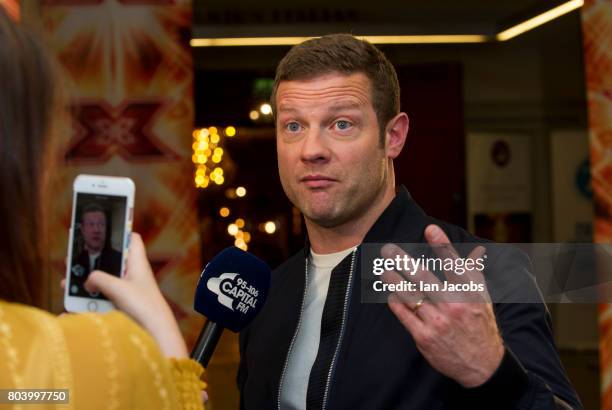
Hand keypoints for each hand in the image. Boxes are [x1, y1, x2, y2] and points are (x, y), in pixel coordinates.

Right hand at [82, 233, 187, 357]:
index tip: (104, 227)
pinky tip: (74, 307)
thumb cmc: (144, 308)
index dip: (121, 231)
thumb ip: (99, 280)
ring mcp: (127, 291)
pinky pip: (102, 300)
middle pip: (111, 261)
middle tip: (73, 259)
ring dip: (87, 285)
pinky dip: (89, 302)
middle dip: (92, 262)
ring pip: (103, 282)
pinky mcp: (122, 307)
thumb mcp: (119, 289)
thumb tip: (87, 281)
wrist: (156, 334)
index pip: (132, 240)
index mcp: (137, 264)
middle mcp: (132, 275)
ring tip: (67, 285)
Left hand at [382, 224, 503, 387]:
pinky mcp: (425, 337)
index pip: (454, 265)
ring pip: (410, 296)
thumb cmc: (480, 325)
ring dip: (394, 281)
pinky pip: (405, 315)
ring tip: (383, 269)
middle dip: (403, 262)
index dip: (442, 246)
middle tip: (388, 249)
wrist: (482, 366)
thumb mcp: (483, 297)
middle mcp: (454, 306)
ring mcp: (438, 322)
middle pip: (424, 278)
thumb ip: (474, 272)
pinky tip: (390, 293)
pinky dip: (396, 303)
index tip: (430, 229)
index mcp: (470, 293)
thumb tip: (478, 250)